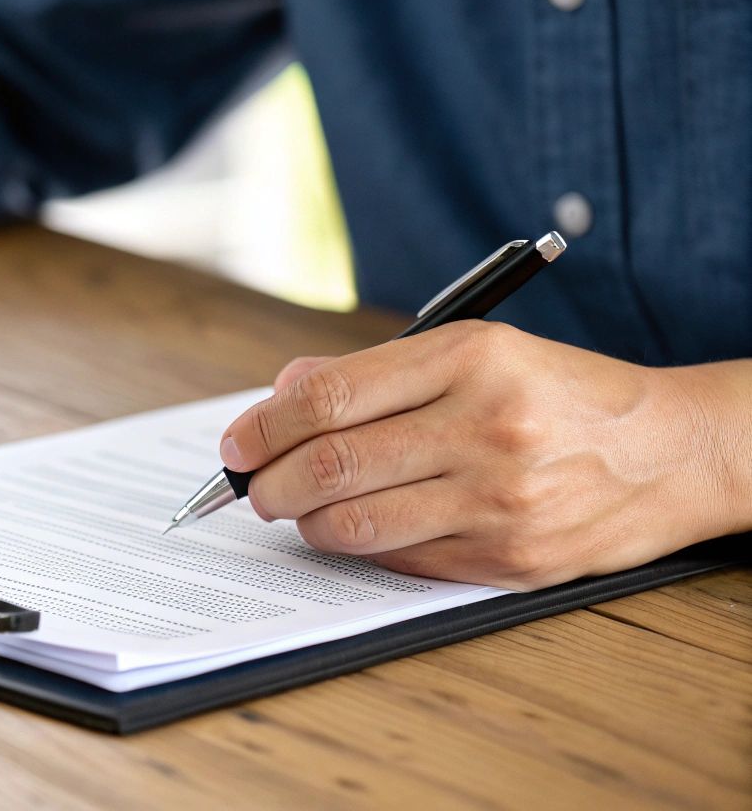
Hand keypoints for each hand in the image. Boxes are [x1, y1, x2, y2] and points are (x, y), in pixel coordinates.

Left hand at [221, 321, 751, 589]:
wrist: (676, 451)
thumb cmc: (558, 393)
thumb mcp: (475, 350)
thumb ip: (373, 372)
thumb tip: (279, 394)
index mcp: (469, 359)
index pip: (328, 398)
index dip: (262, 426)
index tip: (234, 442)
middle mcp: (484, 427)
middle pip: (330, 465)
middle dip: (266, 481)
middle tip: (249, 485)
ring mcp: (500, 500)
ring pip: (354, 524)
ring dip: (303, 520)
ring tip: (296, 507)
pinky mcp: (511, 560)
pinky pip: (400, 559)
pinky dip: (359, 547)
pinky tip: (355, 528)